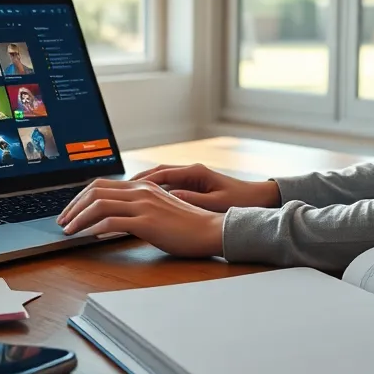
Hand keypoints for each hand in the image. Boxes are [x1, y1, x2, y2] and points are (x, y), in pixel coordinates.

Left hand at [56, 180, 224, 258]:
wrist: (210, 231)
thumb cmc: (187, 225)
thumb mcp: (159, 210)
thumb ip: (138, 209)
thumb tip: (113, 218)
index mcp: (143, 186)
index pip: (101, 185)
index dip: (81, 197)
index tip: (70, 211)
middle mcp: (141, 190)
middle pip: (95, 191)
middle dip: (73, 206)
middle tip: (63, 221)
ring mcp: (144, 205)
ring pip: (99, 205)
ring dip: (79, 218)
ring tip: (69, 230)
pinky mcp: (147, 222)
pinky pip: (112, 221)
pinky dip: (94, 228)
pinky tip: (87, 236)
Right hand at [128, 164, 280, 211]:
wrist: (257, 198)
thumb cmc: (240, 200)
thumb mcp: (215, 202)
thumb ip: (192, 198)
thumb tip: (169, 196)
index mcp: (195, 172)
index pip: (161, 174)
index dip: (141, 182)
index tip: (124, 189)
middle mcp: (190, 171)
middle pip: (156, 172)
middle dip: (137, 181)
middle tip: (116, 190)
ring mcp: (191, 176)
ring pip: (160, 178)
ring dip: (142, 185)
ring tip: (123, 195)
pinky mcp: (193, 184)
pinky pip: (167, 184)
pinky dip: (153, 189)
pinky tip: (142, 199)